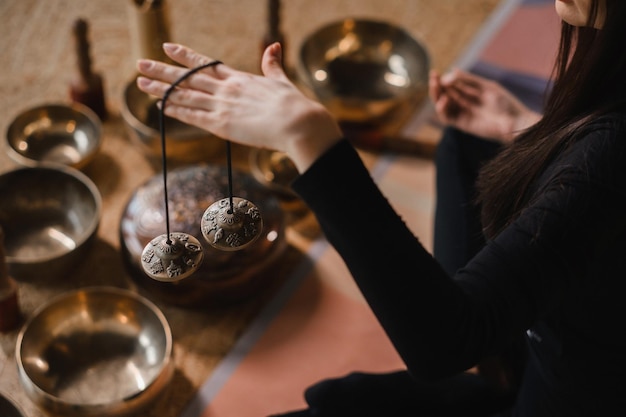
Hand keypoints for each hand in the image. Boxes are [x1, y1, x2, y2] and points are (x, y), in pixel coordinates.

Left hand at [136, 42, 342, 171]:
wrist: (297, 122)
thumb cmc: (294, 104)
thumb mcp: (280, 80)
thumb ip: (272, 64)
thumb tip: (273, 46)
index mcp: (239, 78)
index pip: (206, 64)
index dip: (185, 56)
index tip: (167, 47)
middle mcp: (226, 89)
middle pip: (187, 77)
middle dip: (162, 71)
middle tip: (141, 64)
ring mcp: (222, 106)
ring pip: (185, 95)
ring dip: (161, 89)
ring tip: (141, 83)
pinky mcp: (222, 124)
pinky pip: (193, 116)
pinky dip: (176, 110)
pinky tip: (160, 106)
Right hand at [429, 69, 541, 142]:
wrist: (513, 122)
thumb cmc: (505, 102)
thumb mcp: (487, 87)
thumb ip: (469, 80)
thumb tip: (451, 71)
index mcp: (470, 91)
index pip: (452, 84)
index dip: (442, 78)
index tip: (436, 72)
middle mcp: (464, 102)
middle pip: (445, 93)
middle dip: (437, 86)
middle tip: (432, 77)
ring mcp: (463, 113)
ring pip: (443, 105)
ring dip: (437, 96)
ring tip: (436, 87)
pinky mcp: (462, 124)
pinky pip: (447, 117)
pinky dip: (442, 110)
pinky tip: (443, 101)